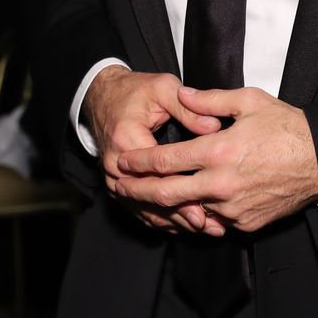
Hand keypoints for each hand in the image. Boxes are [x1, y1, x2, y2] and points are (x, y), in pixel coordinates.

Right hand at [84, 66, 221, 233]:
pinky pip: (138, 208)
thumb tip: (214, 127)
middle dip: (180, 214)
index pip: (159, 173)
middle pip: (151, 197)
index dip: (183, 191)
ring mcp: (113, 178)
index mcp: (127, 140)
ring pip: (144, 208)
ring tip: (204, 229)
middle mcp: (116, 164)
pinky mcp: (117, 184)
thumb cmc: (135, 92)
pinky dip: (160, 218)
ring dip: (173, 221)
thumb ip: (188, 108)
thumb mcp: (163, 88)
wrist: (103, 96)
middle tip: (209, 225)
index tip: (206, 204)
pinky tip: (182, 226)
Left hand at [114, 85, 317, 235]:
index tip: (124, 161)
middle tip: (120, 187)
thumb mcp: (249, 101)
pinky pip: (214, 222)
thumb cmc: (287, 127)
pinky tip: (190, 207)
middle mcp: (221, 184)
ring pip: (188, 211)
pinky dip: (199, 215)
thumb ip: (210, 99)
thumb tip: (183, 95)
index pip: (165, 161)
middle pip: (166, 193)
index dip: (139, 162)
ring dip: (166, 207)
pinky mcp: (246, 223)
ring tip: (148, 200)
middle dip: (137, 191)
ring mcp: (233, 208)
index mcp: (219, 151)